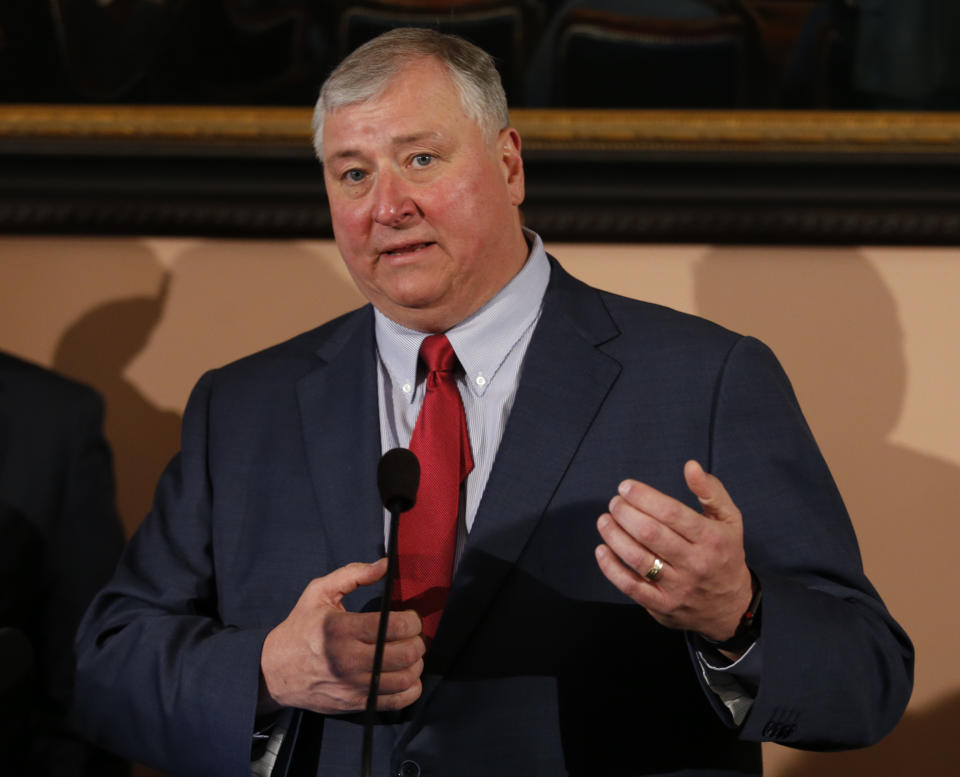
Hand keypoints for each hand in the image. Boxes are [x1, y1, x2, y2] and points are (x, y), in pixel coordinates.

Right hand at [259, 558, 424, 714]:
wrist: (274, 671)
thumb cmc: (301, 627)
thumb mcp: (318, 592)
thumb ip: (353, 574)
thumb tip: (386, 564)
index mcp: (340, 629)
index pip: (392, 626)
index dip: (412, 620)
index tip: (410, 617)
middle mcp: (348, 660)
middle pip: (404, 653)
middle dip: (418, 641)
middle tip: (414, 634)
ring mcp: (352, 686)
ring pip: (405, 679)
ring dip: (417, 664)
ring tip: (410, 653)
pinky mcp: (354, 705)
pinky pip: (396, 702)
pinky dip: (411, 689)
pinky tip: (406, 675)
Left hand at [595, 460, 752, 642]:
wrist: (731, 608)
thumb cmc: (725, 553)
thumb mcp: (729, 520)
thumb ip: (711, 491)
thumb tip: (691, 466)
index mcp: (712, 538)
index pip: (671, 513)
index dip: (644, 497)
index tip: (625, 487)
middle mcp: (695, 563)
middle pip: (651, 534)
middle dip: (625, 513)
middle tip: (614, 503)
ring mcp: (678, 587)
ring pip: (638, 559)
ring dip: (614, 536)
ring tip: (604, 520)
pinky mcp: (662, 606)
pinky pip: (631, 586)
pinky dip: (611, 568)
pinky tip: (602, 550)